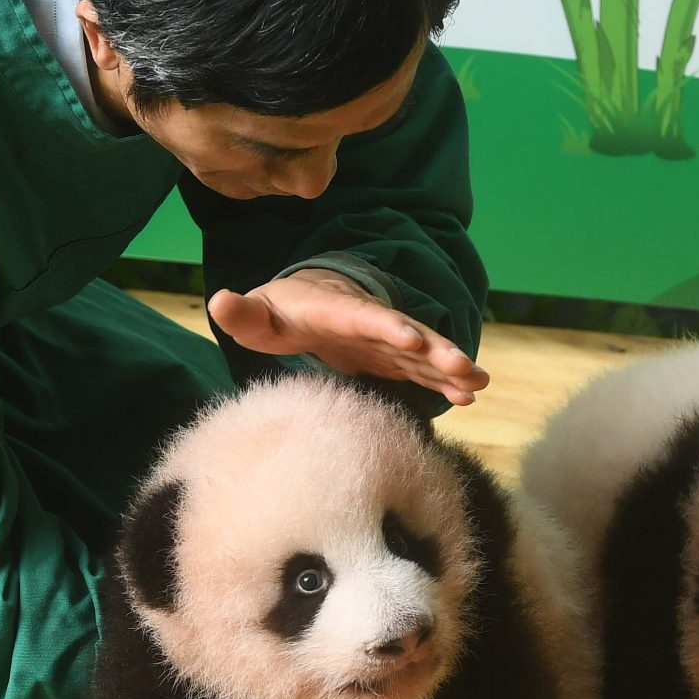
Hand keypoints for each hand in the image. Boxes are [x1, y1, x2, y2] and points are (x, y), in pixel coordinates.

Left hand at [208, 271, 487, 407]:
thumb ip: (242, 312)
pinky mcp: (391, 357)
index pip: (365, 317)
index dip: (387, 327)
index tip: (410, 338)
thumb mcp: (257, 313)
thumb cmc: (278, 310)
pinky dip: (443, 381)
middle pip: (407, 335)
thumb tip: (220, 301)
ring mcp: (385, 340)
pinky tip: (468, 398)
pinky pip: (421, 369)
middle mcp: (370, 322)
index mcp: (337, 310)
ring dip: (449, 368)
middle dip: (436, 350)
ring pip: (423, 352)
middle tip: (464, 367)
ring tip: (478, 385)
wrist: (305, 301)